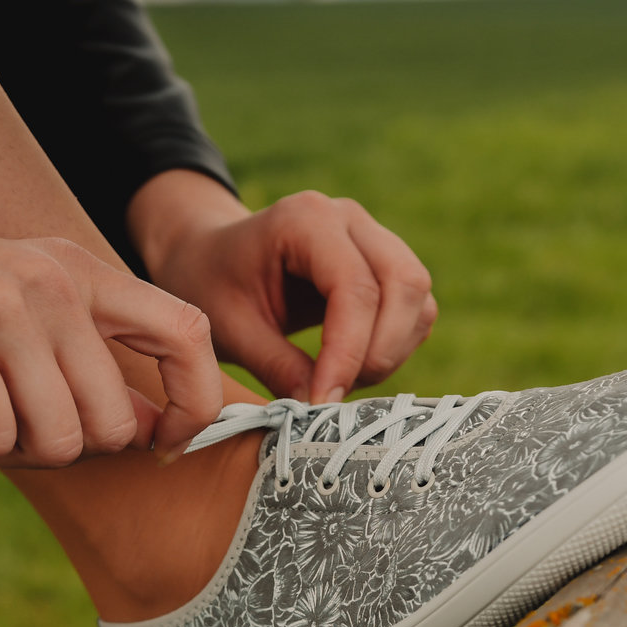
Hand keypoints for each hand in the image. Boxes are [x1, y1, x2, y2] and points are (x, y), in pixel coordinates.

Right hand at [0, 225, 221, 466]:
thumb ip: (81, 368)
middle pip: (114, 424)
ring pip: (55, 440)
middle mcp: (54, 277)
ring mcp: (4, 298)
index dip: (198, 402)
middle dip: (55, 446)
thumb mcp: (11, 330)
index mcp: (80, 272)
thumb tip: (158, 431)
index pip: (189, 335)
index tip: (163, 444)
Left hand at [129, 171, 438, 402]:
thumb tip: (321, 407)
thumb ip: (275, 365)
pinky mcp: (385, 264)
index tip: (324, 400)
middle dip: (380, 350)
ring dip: (391, 350)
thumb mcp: (229, 328)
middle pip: (404, 283)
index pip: (353, 287)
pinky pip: (415, 307)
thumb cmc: (211, 285)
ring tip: (341, 380)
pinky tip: (353, 366)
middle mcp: (349, 218)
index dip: (348, 351)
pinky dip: (396, 345)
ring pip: (418, 297)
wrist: (208, 258)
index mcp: (305, 219)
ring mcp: (373, 236)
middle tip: (337, 393)